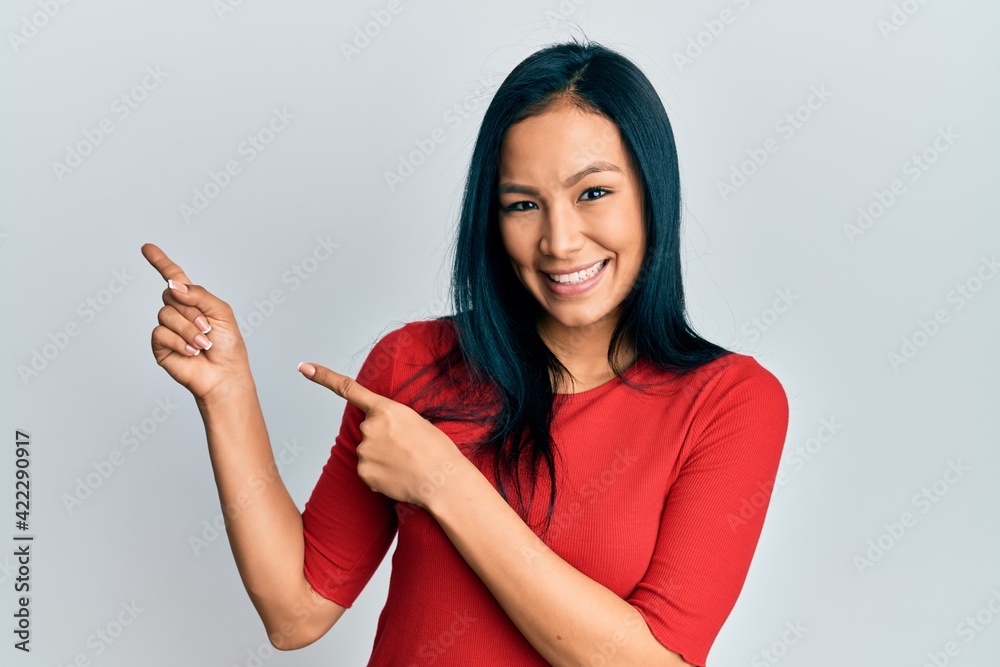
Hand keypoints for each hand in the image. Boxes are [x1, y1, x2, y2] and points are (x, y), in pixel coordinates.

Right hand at [141, 243, 252, 402]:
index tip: (146, 247)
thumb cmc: (227, 345)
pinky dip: (179, 341)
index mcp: (193, 301)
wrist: (224, 374)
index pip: (174, 277)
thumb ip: (199, 295)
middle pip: (171, 295)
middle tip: (207, 329)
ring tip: (202, 344)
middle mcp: (178, 311)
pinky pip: (160, 332)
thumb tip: (173, 285)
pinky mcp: (160, 345)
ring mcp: (167, 328)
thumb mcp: (221, 312)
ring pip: (166, 314)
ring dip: (188, 330)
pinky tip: (191, 352)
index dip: (160, 262)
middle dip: (192, 311)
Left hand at [297, 361, 464, 507]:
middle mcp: (369, 427)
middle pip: (368, 431)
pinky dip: (381, 475)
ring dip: (383, 459)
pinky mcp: (363, 472)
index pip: (348, 389)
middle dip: (383, 440)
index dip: (323, 376)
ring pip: (368, 452)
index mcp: (386, 409)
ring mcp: (364, 450)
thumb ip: (391, 422)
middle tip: (408, 450)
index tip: (304, 367)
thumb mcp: (416, 422)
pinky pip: (368, 471)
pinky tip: (399, 477)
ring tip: (407, 465)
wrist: (442, 480)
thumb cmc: (437, 451)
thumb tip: (381, 438)